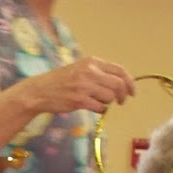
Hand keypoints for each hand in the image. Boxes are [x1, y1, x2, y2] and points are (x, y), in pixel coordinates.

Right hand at [21, 57, 136, 115]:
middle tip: (121, 101)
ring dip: (108, 103)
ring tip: (99, 102)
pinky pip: (100, 107)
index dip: (130, 82)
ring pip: (110, 97)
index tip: (132, 91)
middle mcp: (90, 72)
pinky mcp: (79, 100)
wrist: (40, 91)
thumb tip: (119, 83)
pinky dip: (101, 110)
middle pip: (118, 84)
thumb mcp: (80, 69)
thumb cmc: (60, 81)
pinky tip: (94, 107)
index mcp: (92, 62)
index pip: (119, 71)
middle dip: (123, 95)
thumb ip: (98, 73)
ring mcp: (84, 86)